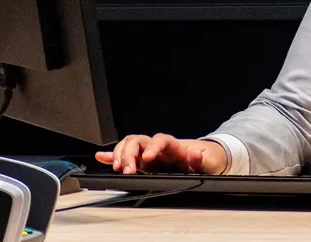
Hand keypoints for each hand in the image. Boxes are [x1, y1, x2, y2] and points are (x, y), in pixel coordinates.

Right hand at [94, 134, 228, 174]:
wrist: (205, 159)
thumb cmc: (206, 161)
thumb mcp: (209, 162)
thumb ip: (201, 160)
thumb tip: (196, 154)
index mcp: (175, 146)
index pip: (161, 140)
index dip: (153, 147)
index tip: (146, 158)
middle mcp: (159, 146)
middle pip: (139, 141)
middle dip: (130, 153)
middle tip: (126, 169)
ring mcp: (149, 152)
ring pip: (130, 145)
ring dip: (120, 155)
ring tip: (117, 168)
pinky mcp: (143, 161)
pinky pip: (126, 155)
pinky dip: (113, 156)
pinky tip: (102, 157)